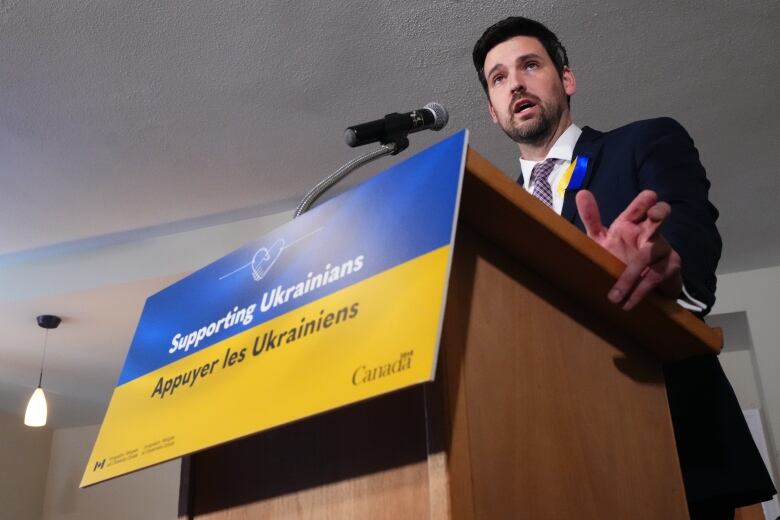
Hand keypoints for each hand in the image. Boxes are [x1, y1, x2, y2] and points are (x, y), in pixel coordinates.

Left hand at [576, 190, 681, 309]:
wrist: (637, 286)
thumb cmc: (619, 255)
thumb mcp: (602, 239)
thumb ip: (592, 219)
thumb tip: (582, 193)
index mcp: (633, 222)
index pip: (643, 204)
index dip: (646, 200)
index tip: (649, 197)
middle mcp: (651, 230)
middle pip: (661, 214)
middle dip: (660, 212)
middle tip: (655, 215)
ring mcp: (663, 247)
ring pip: (649, 254)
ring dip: (630, 276)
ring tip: (614, 296)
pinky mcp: (671, 266)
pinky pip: (655, 276)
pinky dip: (639, 290)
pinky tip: (628, 303)